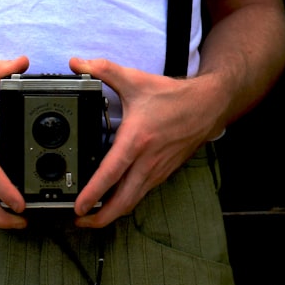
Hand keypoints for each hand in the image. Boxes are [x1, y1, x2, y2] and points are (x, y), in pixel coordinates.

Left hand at [68, 57, 221, 227]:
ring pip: (133, 201)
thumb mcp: (136, 80)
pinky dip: (126, 201)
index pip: (111, 174)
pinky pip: (141, 193)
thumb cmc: (174, 97)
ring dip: (113, 212)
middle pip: (123, 201)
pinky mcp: (163, 173)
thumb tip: (76, 62)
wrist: (208, 106)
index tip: (78, 206)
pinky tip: (114, 198)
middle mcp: (147, 161)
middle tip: (80, 221)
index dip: (93, 193)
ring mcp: (157, 170)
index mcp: (137, 140)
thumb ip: (103, 70)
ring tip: (92, 215)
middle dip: (100, 218)